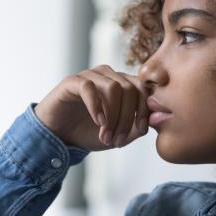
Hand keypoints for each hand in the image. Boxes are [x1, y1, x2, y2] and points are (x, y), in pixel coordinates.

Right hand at [33, 65, 150, 150]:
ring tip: (106, 136)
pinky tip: (98, 122)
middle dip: (127, 117)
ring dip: (112, 116)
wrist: (59, 136)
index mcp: (123, 84)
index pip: (142, 88)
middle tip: (118, 140)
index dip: (145, 108)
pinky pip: (89, 87)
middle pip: (130, 88)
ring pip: (113, 87)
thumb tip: (157, 119)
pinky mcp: (72, 81)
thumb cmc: (89, 132)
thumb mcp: (118, 135)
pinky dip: (97, 106)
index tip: (142, 129)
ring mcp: (90, 76)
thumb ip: (137, 127)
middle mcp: (108, 76)